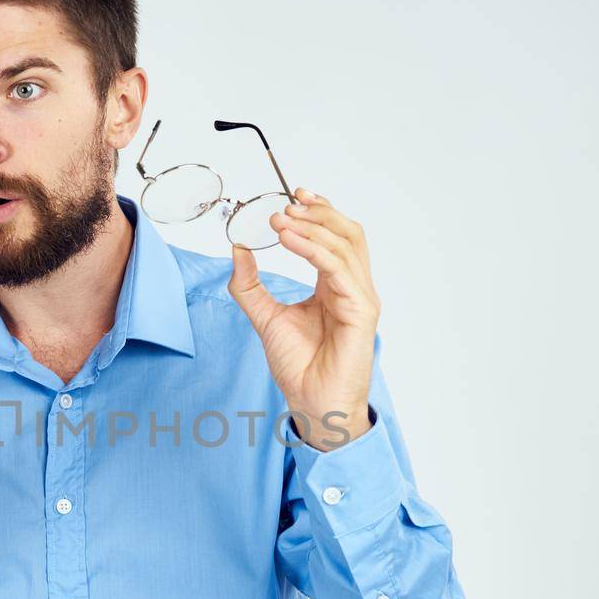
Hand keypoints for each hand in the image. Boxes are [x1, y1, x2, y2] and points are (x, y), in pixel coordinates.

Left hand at [227, 187, 379, 451]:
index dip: (319, 211)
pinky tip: (290, 241)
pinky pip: (339, 270)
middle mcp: (353, 287)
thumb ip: (250, 285)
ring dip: (312, 227)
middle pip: (348, 233)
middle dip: (319, 212)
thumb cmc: (299, 366)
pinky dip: (314, 250)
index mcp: (336, 286)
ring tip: (282, 220)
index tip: (292, 196)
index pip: (336, 236)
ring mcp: (361, 298)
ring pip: (346, 245)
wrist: (311, 403)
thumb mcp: (266, 316)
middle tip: (287, 202)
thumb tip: (238, 250)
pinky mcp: (361, 312)